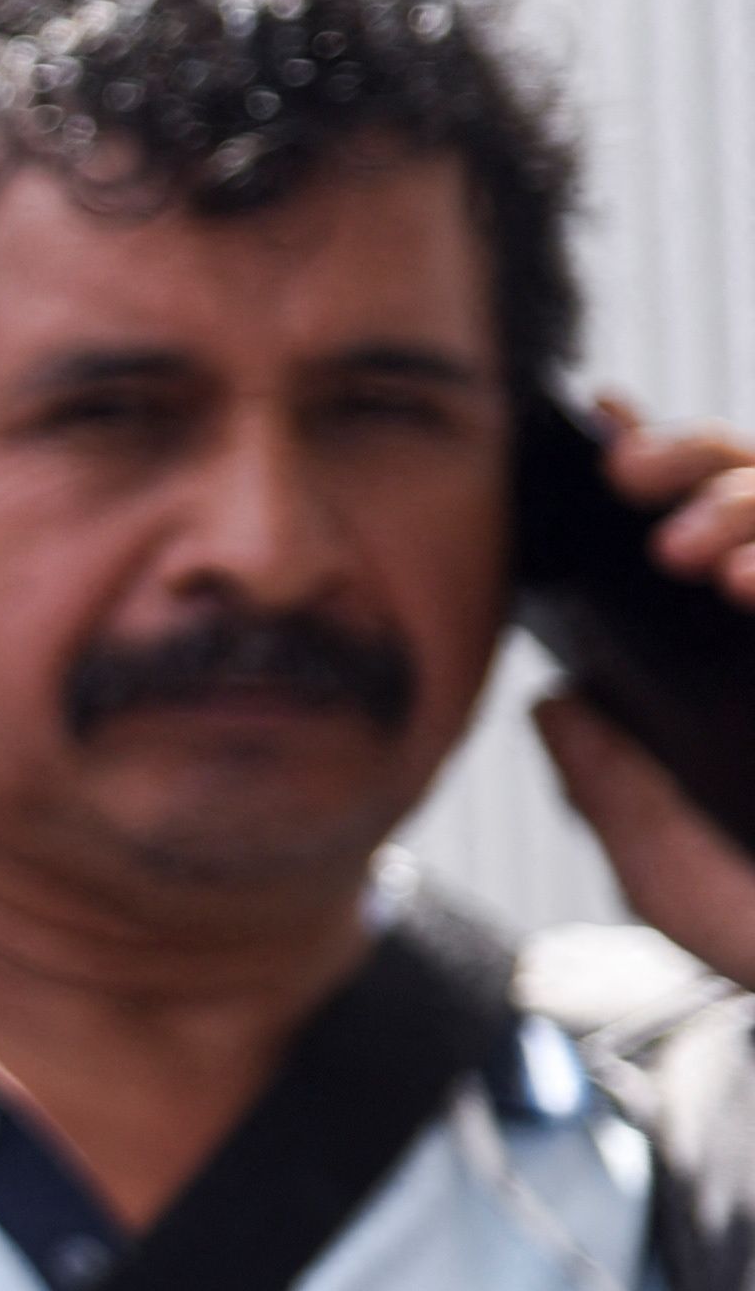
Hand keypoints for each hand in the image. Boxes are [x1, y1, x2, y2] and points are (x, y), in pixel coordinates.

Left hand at [542, 400, 754, 987]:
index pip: (716, 530)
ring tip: (680, 550)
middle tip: (625, 471)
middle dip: (694, 456)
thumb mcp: (663, 859)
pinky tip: (742, 583)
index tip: (600, 430)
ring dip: (740, 502)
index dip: (667, 464)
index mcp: (752, 663)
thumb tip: (555, 698)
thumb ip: (609, 779)